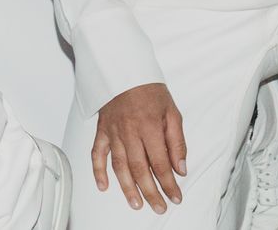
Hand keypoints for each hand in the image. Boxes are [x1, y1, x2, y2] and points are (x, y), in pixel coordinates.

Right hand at [92, 82, 186, 212]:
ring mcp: (113, 132)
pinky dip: (98, 170)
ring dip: (127, 187)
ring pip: (119, 165)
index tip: (175, 197)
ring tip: (136, 204)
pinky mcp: (102, 130)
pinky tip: (103, 185)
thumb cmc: (149, 89)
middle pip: (139, 169)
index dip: (168, 183)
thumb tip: (180, 167)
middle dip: (150, 192)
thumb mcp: (172, 112)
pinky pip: (97, 152)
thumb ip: (177, 142)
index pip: (160, 163)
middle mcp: (129, 132)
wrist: (123, 69)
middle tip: (158, 207)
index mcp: (149, 127)